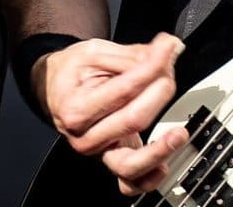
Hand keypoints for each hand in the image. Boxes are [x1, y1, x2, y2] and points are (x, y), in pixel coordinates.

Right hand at [37, 33, 188, 194]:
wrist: (54, 89)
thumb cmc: (72, 72)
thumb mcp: (95, 52)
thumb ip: (131, 55)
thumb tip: (164, 51)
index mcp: (76, 108)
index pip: (125, 89)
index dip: (152, 67)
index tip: (167, 49)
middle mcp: (85, 136)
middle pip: (133, 119)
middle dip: (160, 90)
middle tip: (169, 68)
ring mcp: (99, 152)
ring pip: (130, 162)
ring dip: (159, 149)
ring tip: (178, 133)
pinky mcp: (111, 159)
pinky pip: (128, 183)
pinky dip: (147, 179)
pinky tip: (164, 166)